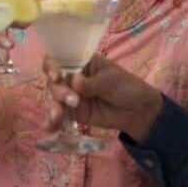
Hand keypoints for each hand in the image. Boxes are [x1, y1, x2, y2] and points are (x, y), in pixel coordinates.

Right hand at [44, 55, 163, 141]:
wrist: (137, 111)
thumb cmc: (126, 87)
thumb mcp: (111, 80)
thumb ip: (92, 83)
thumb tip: (74, 82)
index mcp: (81, 62)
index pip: (59, 59)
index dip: (51, 65)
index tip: (55, 75)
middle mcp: (72, 77)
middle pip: (54, 80)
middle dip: (58, 90)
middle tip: (73, 100)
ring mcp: (72, 95)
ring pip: (55, 98)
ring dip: (54, 106)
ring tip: (58, 116)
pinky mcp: (74, 112)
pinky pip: (60, 115)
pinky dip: (53, 121)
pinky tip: (49, 127)